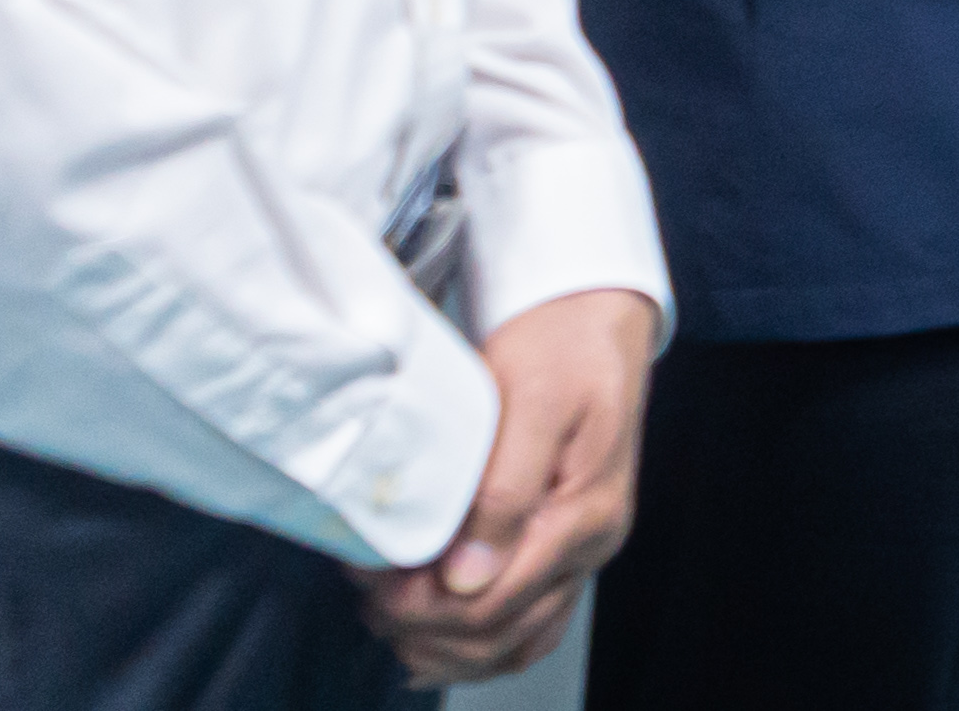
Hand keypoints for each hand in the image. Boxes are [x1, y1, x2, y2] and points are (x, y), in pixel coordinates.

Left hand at [352, 285, 655, 685]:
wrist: (593, 314)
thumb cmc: (560, 345)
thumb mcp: (533, 401)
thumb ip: (506, 490)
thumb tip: (470, 577)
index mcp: (585, 514)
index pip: (494, 605)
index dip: (420, 607)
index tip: (369, 575)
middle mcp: (589, 546)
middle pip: (497, 634)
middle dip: (420, 625)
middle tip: (366, 586)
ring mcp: (579, 552)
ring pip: (510, 643)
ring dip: (440, 642)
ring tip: (385, 607)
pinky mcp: (563, 548)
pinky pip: (524, 626)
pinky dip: (473, 645)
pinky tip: (427, 640)